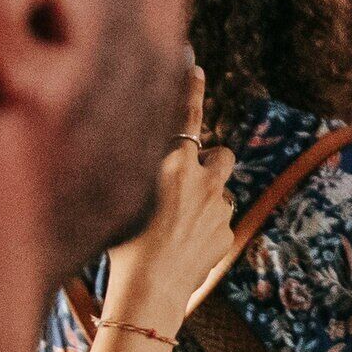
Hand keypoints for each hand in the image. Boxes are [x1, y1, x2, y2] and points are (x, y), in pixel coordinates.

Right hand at [104, 75, 236, 337]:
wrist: (149, 288)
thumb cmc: (122, 245)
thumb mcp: (124, 196)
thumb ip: (144, 172)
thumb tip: (148, 161)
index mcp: (171, 162)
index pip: (185, 114)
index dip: (190, 87)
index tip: (193, 63)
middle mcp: (201, 176)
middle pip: (220, 154)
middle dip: (212, 163)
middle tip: (191, 184)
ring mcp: (220, 203)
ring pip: (221, 191)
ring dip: (208, 199)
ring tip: (180, 226)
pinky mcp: (229, 229)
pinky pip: (220, 220)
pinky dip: (207, 229)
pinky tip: (185, 247)